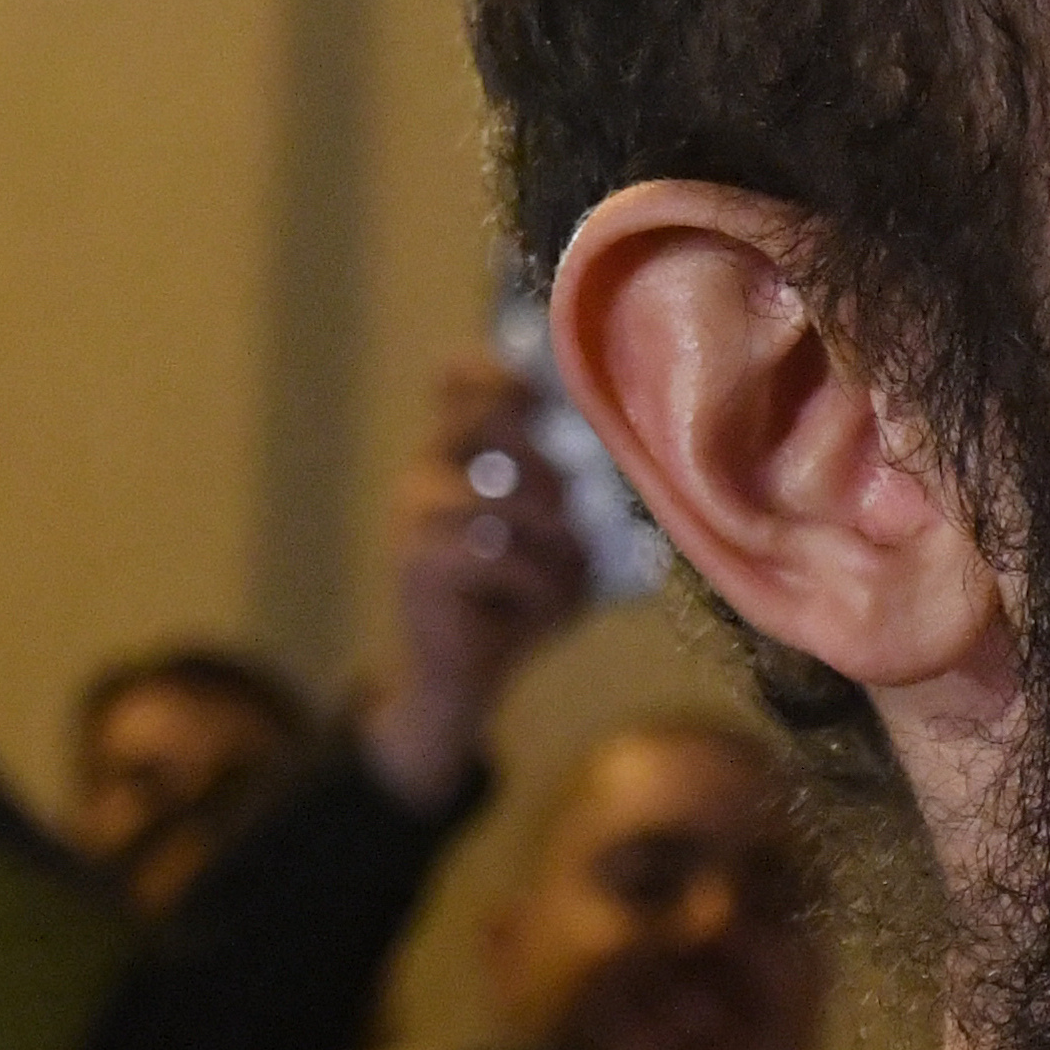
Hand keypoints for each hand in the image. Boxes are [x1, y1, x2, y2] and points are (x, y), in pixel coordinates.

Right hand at [360, 359, 594, 814]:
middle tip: (573, 504)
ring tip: (573, 566)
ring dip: (555, 538)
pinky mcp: (418, 563)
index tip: (544, 400)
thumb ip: (579, 503)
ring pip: (501, 499)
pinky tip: (546, 603)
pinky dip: (538, 584)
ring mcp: (415, 514)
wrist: (465, 673)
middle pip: (482, 419)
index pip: (460, 383)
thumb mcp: (558, 544)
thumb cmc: (520, 597)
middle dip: (545, 460)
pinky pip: (497, 556)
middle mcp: (428, 471)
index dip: (502, 376)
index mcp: (460, 454)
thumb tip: (633, 476)